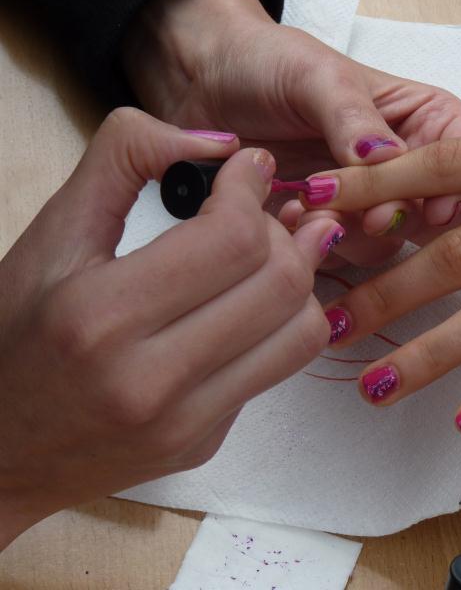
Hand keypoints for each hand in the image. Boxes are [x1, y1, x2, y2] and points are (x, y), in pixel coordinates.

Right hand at [0, 108, 336, 547]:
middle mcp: (150, 380)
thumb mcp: (52, 235)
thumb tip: (219, 141)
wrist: (0, 448)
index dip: (251, 189)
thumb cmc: (16, 335)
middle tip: (261, 212)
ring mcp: (185, 422)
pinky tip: (259, 299)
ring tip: (279, 248)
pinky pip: (281, 367)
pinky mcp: (205, 441)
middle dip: (284, 231)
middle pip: (280, 283)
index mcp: (100, 317)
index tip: (246, 168)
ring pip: (302, 329)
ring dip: (301, 276)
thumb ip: (124, 161)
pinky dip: (284, 321)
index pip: (231, 240)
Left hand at [122, 0, 460, 266]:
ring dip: (349, 235)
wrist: (202, 84)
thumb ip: (354, 118)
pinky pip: (338, 254)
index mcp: (421, 119)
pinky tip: (284, 216)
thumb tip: (393, 158)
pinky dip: (314, 244)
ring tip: (305, 207)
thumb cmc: (266, 62)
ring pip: (387, 243)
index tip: (433, 208)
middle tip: (368, 216)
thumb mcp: (316, 76)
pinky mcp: (327, 227)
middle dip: (399, 220)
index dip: (460, 190)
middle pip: (435, 215)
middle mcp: (402, 166)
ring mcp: (365, 201)